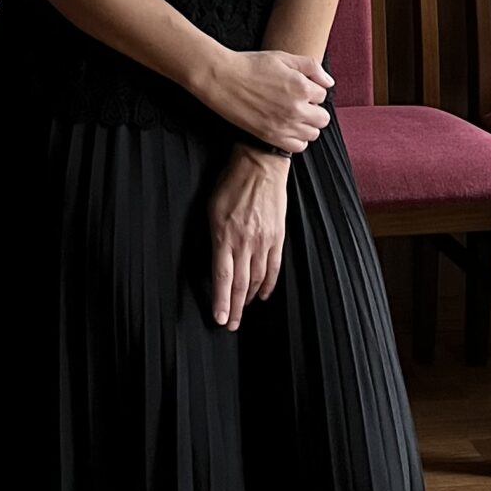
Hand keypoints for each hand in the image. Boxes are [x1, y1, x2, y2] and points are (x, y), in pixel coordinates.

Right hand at [194, 45, 330, 153]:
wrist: (222, 79)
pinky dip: (297, 139)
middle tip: (300, 102)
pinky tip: (287, 126)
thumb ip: (311, 67)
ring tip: (293, 114)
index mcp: (301, 87)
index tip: (299, 87)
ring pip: (313, 134)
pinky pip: (298, 147)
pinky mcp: (271, 137)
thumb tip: (328, 82)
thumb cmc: (250, 65)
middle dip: (314, 109)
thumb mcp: (283, 57)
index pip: (323, 95)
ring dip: (307, 124)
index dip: (312, 89)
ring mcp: (284, 125)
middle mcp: (296, 109)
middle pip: (323, 118)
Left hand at [209, 149, 288, 328]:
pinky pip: (273, 268)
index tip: (219, 319)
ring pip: (257, 279)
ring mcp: (264, 241)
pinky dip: (268, 284)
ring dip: (249, 298)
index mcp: (225, 235)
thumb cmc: (231, 182)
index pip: (223, 278)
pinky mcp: (278, 237)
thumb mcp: (212, 209)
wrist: (261, 164)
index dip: (221, 301)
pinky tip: (262, 295)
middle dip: (234, 308)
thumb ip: (214, 238)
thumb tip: (214, 261)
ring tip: (242, 311)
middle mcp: (245, 242)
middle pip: (240, 284)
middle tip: (230, 325)